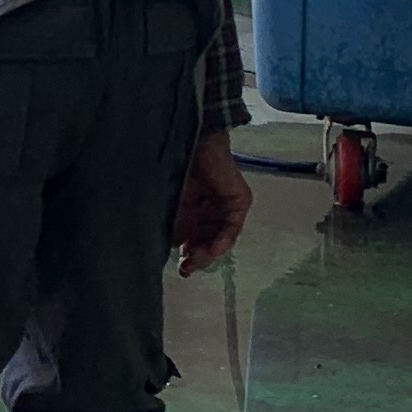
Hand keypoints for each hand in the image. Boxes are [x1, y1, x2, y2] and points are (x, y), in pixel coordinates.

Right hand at [169, 133, 251, 272]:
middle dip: (199, 258)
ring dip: (209, 252)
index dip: (190, 257)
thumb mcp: (171, 206)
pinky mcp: (240, 201)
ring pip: (222, 238)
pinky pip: (233, 226)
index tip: (182, 269)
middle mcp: (214, 211)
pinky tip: (212, 248)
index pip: (197, 240)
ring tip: (196, 260)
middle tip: (187, 268)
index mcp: (196, 212)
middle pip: (210, 242)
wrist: (190, 141)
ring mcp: (228, 206)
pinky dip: (223, 239)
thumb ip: (173, 229)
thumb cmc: (175, 168)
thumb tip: (173, 253)